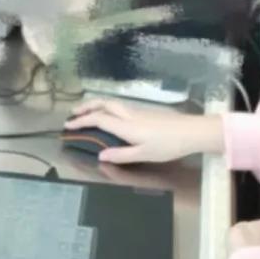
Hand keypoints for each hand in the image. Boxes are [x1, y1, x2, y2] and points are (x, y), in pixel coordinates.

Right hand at [64, 99, 223, 163]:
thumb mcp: (143, 155)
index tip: (68, 126)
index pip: (98, 120)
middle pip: (103, 104)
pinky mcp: (145, 112)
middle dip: (85, 107)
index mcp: (126, 126)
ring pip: (111, 103)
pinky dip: (107, 108)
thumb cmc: (168, 145)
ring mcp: (137, 111)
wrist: (191, 132)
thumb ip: (121, 155)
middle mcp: (129, 115)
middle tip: (72, 114)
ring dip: (96, 105)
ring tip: (86, 112)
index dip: (81, 122)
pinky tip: (108, 116)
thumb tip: (100, 155)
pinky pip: (119, 106)